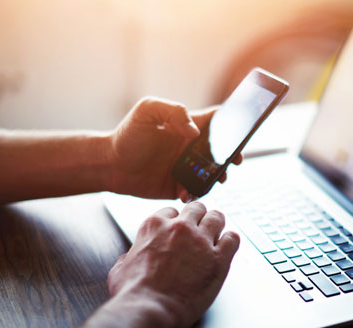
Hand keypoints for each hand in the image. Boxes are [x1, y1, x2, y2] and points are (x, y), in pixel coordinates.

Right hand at [107, 201, 239, 327]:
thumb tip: (130, 258)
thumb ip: (130, 256)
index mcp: (155, 226)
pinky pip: (233, 239)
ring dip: (217, 225)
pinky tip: (227, 248)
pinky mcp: (219, 259)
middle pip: (197, 208)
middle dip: (199, 217)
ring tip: (217, 234)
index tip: (180, 230)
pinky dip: (231, 241)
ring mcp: (201, 241)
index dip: (177, 221)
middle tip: (201, 228)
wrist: (149, 311)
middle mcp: (180, 228)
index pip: (172, 211)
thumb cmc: (133, 294)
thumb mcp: (120, 267)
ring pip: (217, 218)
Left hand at [108, 96, 242, 201]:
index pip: (217, 121)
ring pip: (214, 172)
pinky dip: (198, 192)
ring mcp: (187, 168)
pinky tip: (188, 191)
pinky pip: (197, 190)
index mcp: (188, 126)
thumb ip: (174, 111)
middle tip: (235, 160)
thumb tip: (195, 132)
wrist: (110, 165)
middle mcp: (191, 147)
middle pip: (222, 149)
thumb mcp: (147, 110)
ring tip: (218, 178)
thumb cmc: (128, 135)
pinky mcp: (180, 186)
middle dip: (233, 154)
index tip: (242, 130)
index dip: (233, 123)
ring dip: (220, 176)